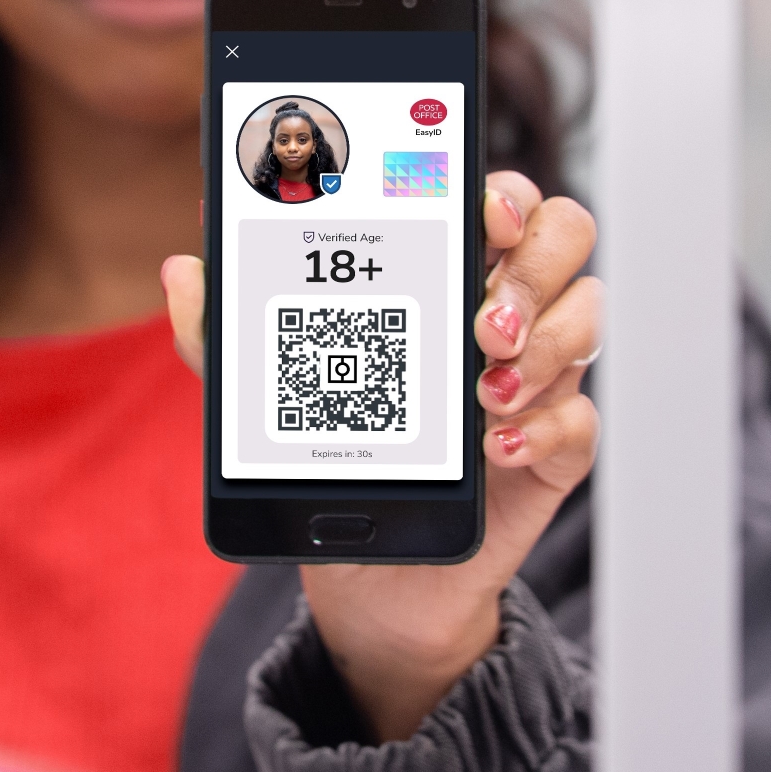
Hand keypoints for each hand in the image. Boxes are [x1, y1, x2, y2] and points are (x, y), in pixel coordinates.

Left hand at [161, 170, 599, 740]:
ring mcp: (535, 378)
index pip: (498, 201)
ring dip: (545, 344)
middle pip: (567, 238)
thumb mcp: (262, 391)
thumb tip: (182, 269)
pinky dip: (543, 426)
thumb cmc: (330, 455)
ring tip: (482, 389)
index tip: (484, 215)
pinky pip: (582, 417)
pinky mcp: (553, 449)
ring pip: (588, 318)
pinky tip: (493, 446)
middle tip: (484, 319)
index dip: (506, 193)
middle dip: (536, 265)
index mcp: (441, 274)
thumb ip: (221, 333)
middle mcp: (501, 312)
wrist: (366, 578)